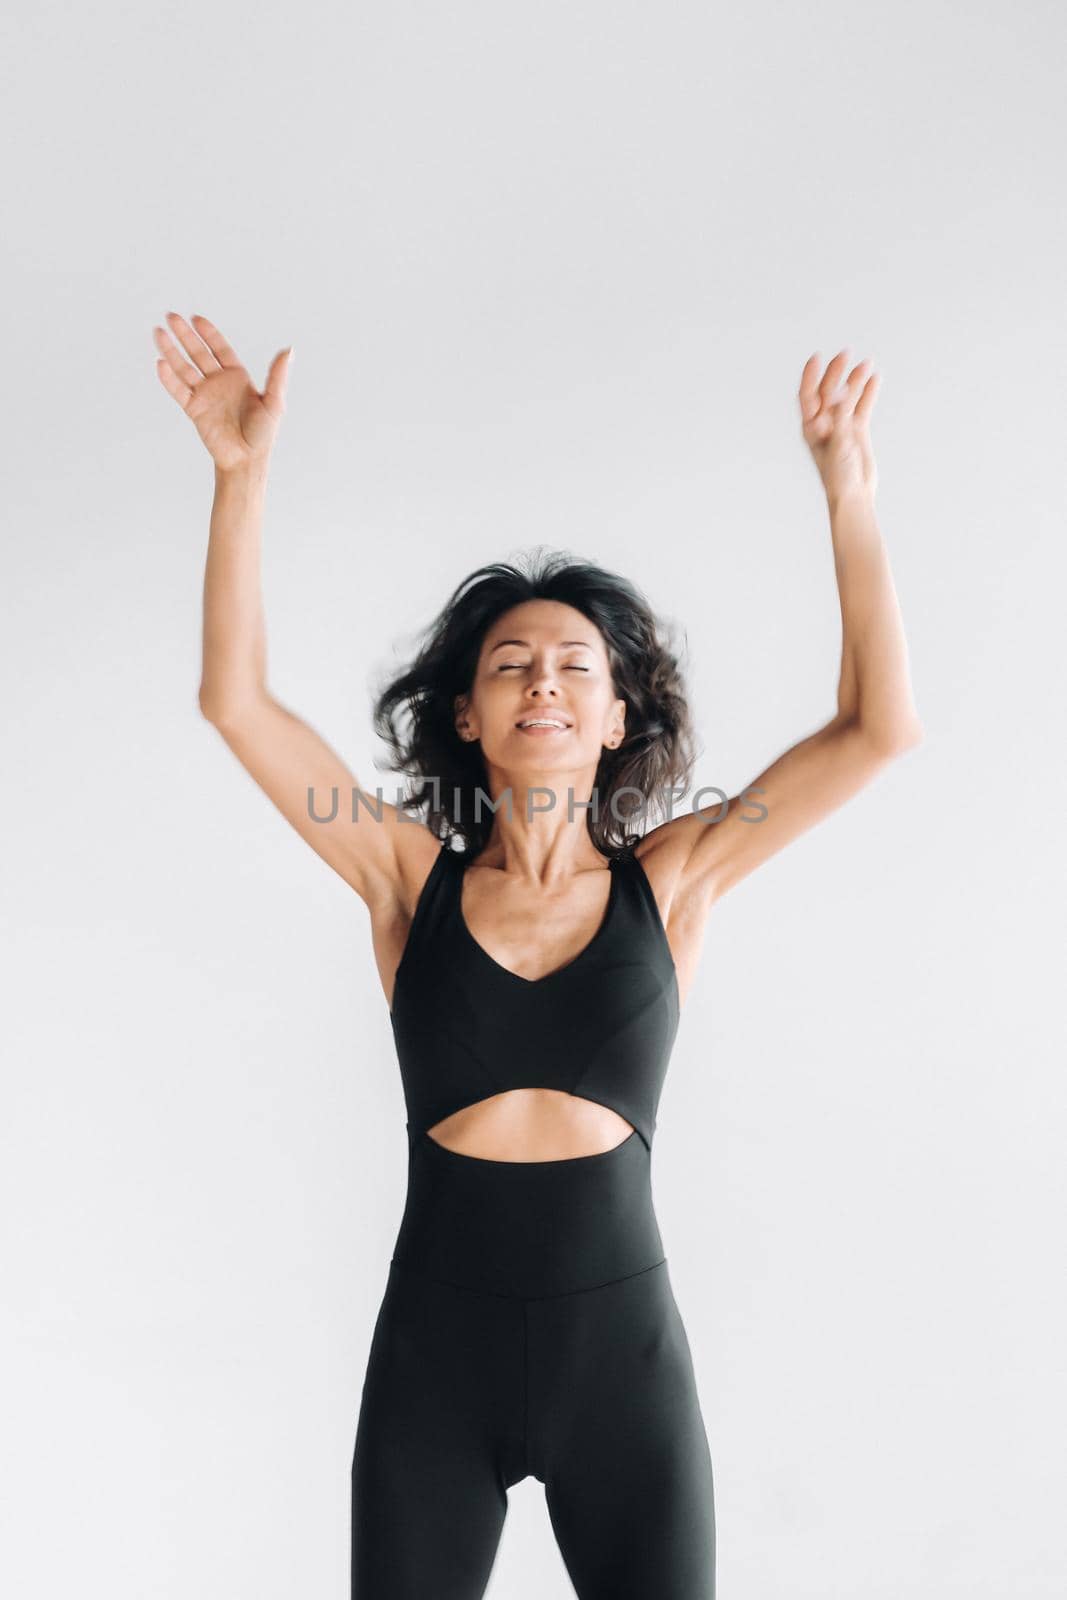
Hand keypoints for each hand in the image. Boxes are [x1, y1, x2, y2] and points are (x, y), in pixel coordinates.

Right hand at [153, 312, 292, 473]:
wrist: (246, 460)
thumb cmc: (263, 434)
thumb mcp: (274, 402)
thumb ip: (277, 375)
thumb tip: (289, 350)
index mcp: (237, 377)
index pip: (219, 349)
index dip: (208, 333)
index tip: (196, 318)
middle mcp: (218, 383)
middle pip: (198, 353)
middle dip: (185, 335)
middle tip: (171, 316)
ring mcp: (204, 395)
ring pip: (184, 368)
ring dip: (171, 351)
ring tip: (158, 332)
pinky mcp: (194, 410)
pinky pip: (179, 391)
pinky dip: (169, 378)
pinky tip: (160, 363)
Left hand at [798, 349, 879, 501]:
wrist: (853, 495)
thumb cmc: (838, 475)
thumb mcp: (838, 442)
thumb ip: (840, 416)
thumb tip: (842, 389)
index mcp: (811, 428)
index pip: (807, 396)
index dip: (810, 375)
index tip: (817, 357)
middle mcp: (824, 425)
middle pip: (828, 392)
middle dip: (836, 373)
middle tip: (845, 354)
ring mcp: (842, 427)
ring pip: (847, 397)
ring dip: (855, 380)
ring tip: (866, 363)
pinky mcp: (857, 432)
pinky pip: (862, 407)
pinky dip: (868, 393)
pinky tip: (875, 378)